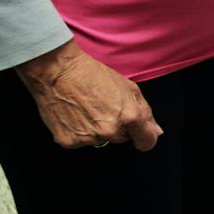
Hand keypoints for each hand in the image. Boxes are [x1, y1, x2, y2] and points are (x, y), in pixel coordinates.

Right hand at [16, 41, 161, 150]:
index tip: (140, 134)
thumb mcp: (129, 88)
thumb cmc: (93, 75)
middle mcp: (109, 131)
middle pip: (121, 139)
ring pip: (100, 140)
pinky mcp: (68, 141)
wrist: (58, 72)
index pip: (146, 142)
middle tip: (105, 108)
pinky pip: (80, 142)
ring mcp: (88, 138)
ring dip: (97, 130)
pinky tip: (75, 115)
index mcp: (129, 116)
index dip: (144, 137)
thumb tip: (155, 131)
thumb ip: (145, 112)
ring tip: (87, 109)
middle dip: (118, 127)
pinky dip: (78, 132)